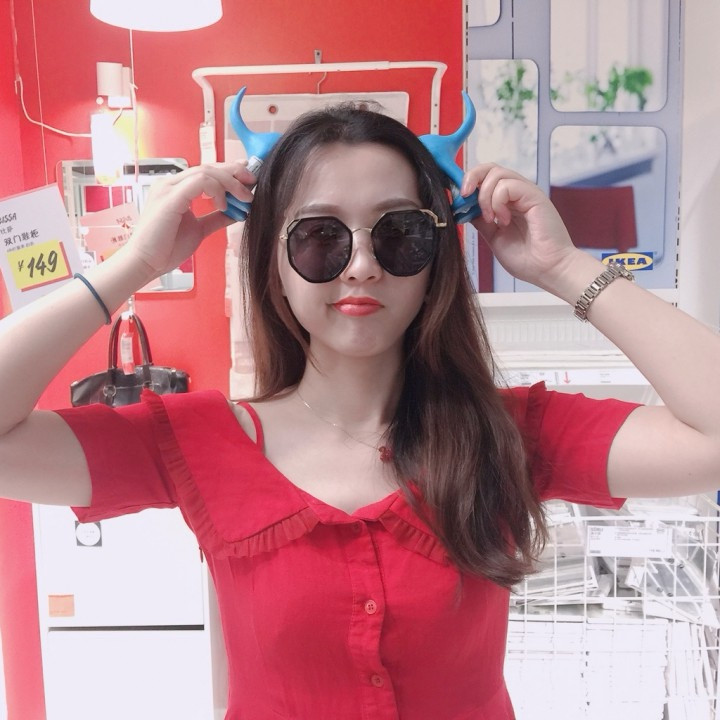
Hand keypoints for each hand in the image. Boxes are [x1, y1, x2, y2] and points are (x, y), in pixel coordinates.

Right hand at [121, 162, 255, 278]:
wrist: (146, 263)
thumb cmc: (166, 248)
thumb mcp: (199, 230)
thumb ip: (216, 218)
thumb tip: (237, 212)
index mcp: (176, 189)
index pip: (206, 171)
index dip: (229, 172)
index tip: (248, 179)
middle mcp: (171, 184)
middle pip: (208, 167)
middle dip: (234, 172)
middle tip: (252, 183)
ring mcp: (169, 188)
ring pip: (206, 171)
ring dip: (230, 183)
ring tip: (244, 198)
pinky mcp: (170, 197)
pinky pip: (200, 182)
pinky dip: (217, 190)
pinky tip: (224, 206)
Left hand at [463, 164, 579, 289]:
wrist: (548, 270)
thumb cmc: (527, 259)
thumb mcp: (494, 237)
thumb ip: (481, 221)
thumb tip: (465, 209)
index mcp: (508, 202)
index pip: (485, 178)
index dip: (468, 184)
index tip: (458, 200)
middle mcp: (517, 194)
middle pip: (489, 168)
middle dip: (470, 179)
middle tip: (464, 197)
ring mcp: (526, 193)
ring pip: (496, 173)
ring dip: (485, 196)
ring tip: (491, 219)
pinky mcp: (534, 196)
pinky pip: (507, 186)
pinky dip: (498, 202)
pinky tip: (504, 220)